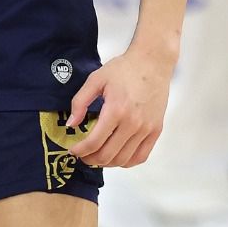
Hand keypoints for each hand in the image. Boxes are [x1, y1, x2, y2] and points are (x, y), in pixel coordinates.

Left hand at [66, 44, 173, 166]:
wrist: (152, 63)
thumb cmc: (123, 69)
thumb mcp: (95, 80)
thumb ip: (80, 102)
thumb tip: (71, 125)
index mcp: (116, 110)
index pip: (95, 142)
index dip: (80, 151)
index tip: (72, 151)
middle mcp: (133, 123)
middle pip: (108, 154)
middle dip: (91, 159)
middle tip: (82, 155)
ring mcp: (147, 129)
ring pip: (124, 159)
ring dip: (108, 163)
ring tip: (97, 156)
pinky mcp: (156, 130)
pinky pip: (142, 156)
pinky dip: (127, 161)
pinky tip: (117, 156)